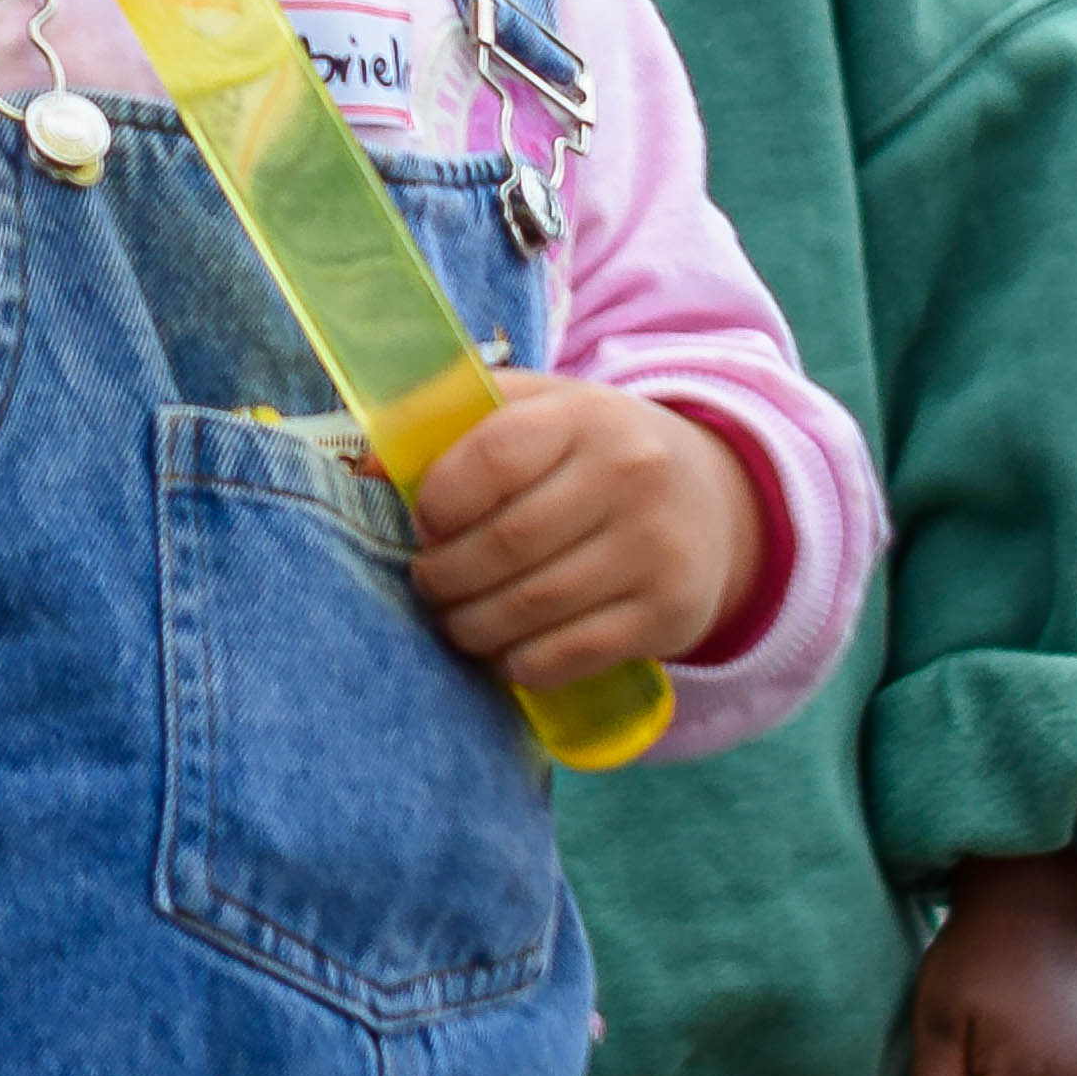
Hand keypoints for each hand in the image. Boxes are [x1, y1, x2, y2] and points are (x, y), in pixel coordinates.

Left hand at [398, 372, 760, 692]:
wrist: (712, 497)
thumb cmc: (589, 452)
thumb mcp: (536, 413)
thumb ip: (452, 424)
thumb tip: (364, 465)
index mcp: (584, 415)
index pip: (492, 458)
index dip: (438, 501)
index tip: (423, 524)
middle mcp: (629, 475)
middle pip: (505, 543)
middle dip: (445, 575)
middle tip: (428, 583)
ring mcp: (656, 547)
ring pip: (532, 605)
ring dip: (473, 625)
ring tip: (456, 620)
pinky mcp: (670, 613)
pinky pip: (571, 654)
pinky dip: (521, 662)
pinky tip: (504, 650)